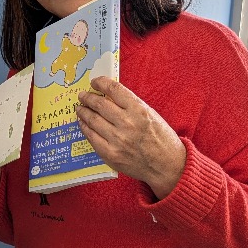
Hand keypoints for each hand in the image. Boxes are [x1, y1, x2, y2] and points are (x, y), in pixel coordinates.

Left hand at [76, 76, 185, 199]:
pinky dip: (85, 127)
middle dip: (88, 97)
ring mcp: (117, 140)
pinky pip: (92, 137)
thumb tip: (109, 95)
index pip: (114, 89)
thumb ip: (130, 105)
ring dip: (83, 112)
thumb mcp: (150, 114)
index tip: (95, 82)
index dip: (101, 82)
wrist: (166, 165)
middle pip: (99, 104)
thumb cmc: (161, 138)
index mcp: (139, 110)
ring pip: (93, 120)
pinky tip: (83, 123)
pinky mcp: (111, 154)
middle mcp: (127, 123)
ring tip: (80, 108)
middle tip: (83, 95)